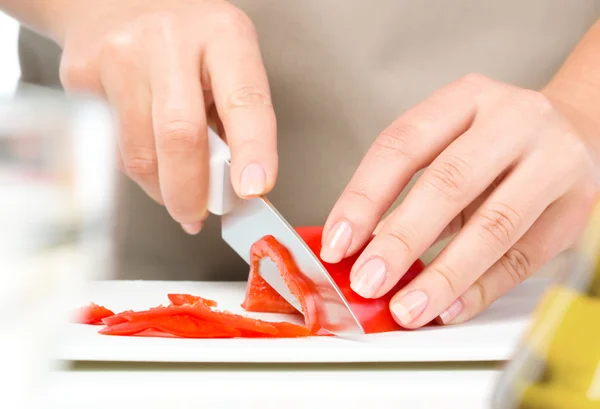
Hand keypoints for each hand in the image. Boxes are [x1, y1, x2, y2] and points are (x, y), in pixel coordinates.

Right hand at [57, 0, 276, 233]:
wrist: (111, 2)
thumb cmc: (185, 41)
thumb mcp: (224, 61)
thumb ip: (232, 118)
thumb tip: (235, 186)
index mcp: (223, 34)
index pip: (244, 99)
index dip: (252, 150)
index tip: (254, 189)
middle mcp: (170, 39)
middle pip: (180, 136)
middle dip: (191, 193)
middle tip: (197, 216)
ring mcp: (120, 56)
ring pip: (140, 154)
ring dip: (162, 189)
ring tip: (175, 190)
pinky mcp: (83, 77)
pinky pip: (114, 149)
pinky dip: (137, 168)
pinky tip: (147, 152)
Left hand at [320, 74, 598, 327]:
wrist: (576, 130)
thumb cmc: (495, 143)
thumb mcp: (448, 146)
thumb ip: (407, 191)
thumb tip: (361, 249)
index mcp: (466, 98)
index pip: (402, 145)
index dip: (363, 198)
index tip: (337, 243)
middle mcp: (513, 120)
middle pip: (449, 182)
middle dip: (401, 240)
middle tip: (368, 281)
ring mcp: (553, 160)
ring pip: (493, 226)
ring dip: (443, 275)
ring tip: (407, 307)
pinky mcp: (577, 206)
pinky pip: (524, 257)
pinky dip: (481, 288)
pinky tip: (449, 307)